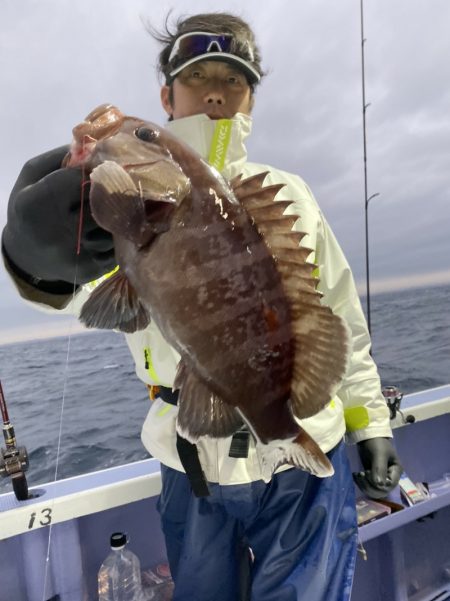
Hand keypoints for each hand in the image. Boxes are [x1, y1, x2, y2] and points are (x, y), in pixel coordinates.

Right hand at [2, 146, 114, 286]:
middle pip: (101, 201)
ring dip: (116, 212)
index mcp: (36, 204)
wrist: (27, 257)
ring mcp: (79, 254)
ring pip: (114, 222)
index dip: (92, 169)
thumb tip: (93, 146)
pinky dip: (118, 233)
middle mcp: (58, 231)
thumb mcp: (31, 178)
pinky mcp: (95, 269)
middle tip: (114, 183)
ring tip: (108, 208)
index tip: (99, 166)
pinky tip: (107, 229)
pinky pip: (119, 243)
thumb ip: (58, 158)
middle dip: (110, 189)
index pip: (78, 179)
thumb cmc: (30, 210)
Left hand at [354, 437, 402, 499]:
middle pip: (382, 491)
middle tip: (361, 474)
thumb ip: (380, 468)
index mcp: (396, 471)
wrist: (368, 436)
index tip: (368, 472)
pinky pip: (368, 487)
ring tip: (358, 475)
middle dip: (370, 486)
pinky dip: (361, 485)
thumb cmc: (376, 443)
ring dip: (364, 486)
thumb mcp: (379, 453)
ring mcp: (381, 478)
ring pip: (374, 492)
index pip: (390, 485)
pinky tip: (355, 476)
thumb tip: (379, 484)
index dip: (379, 484)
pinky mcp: (372, 478)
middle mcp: (390, 477)